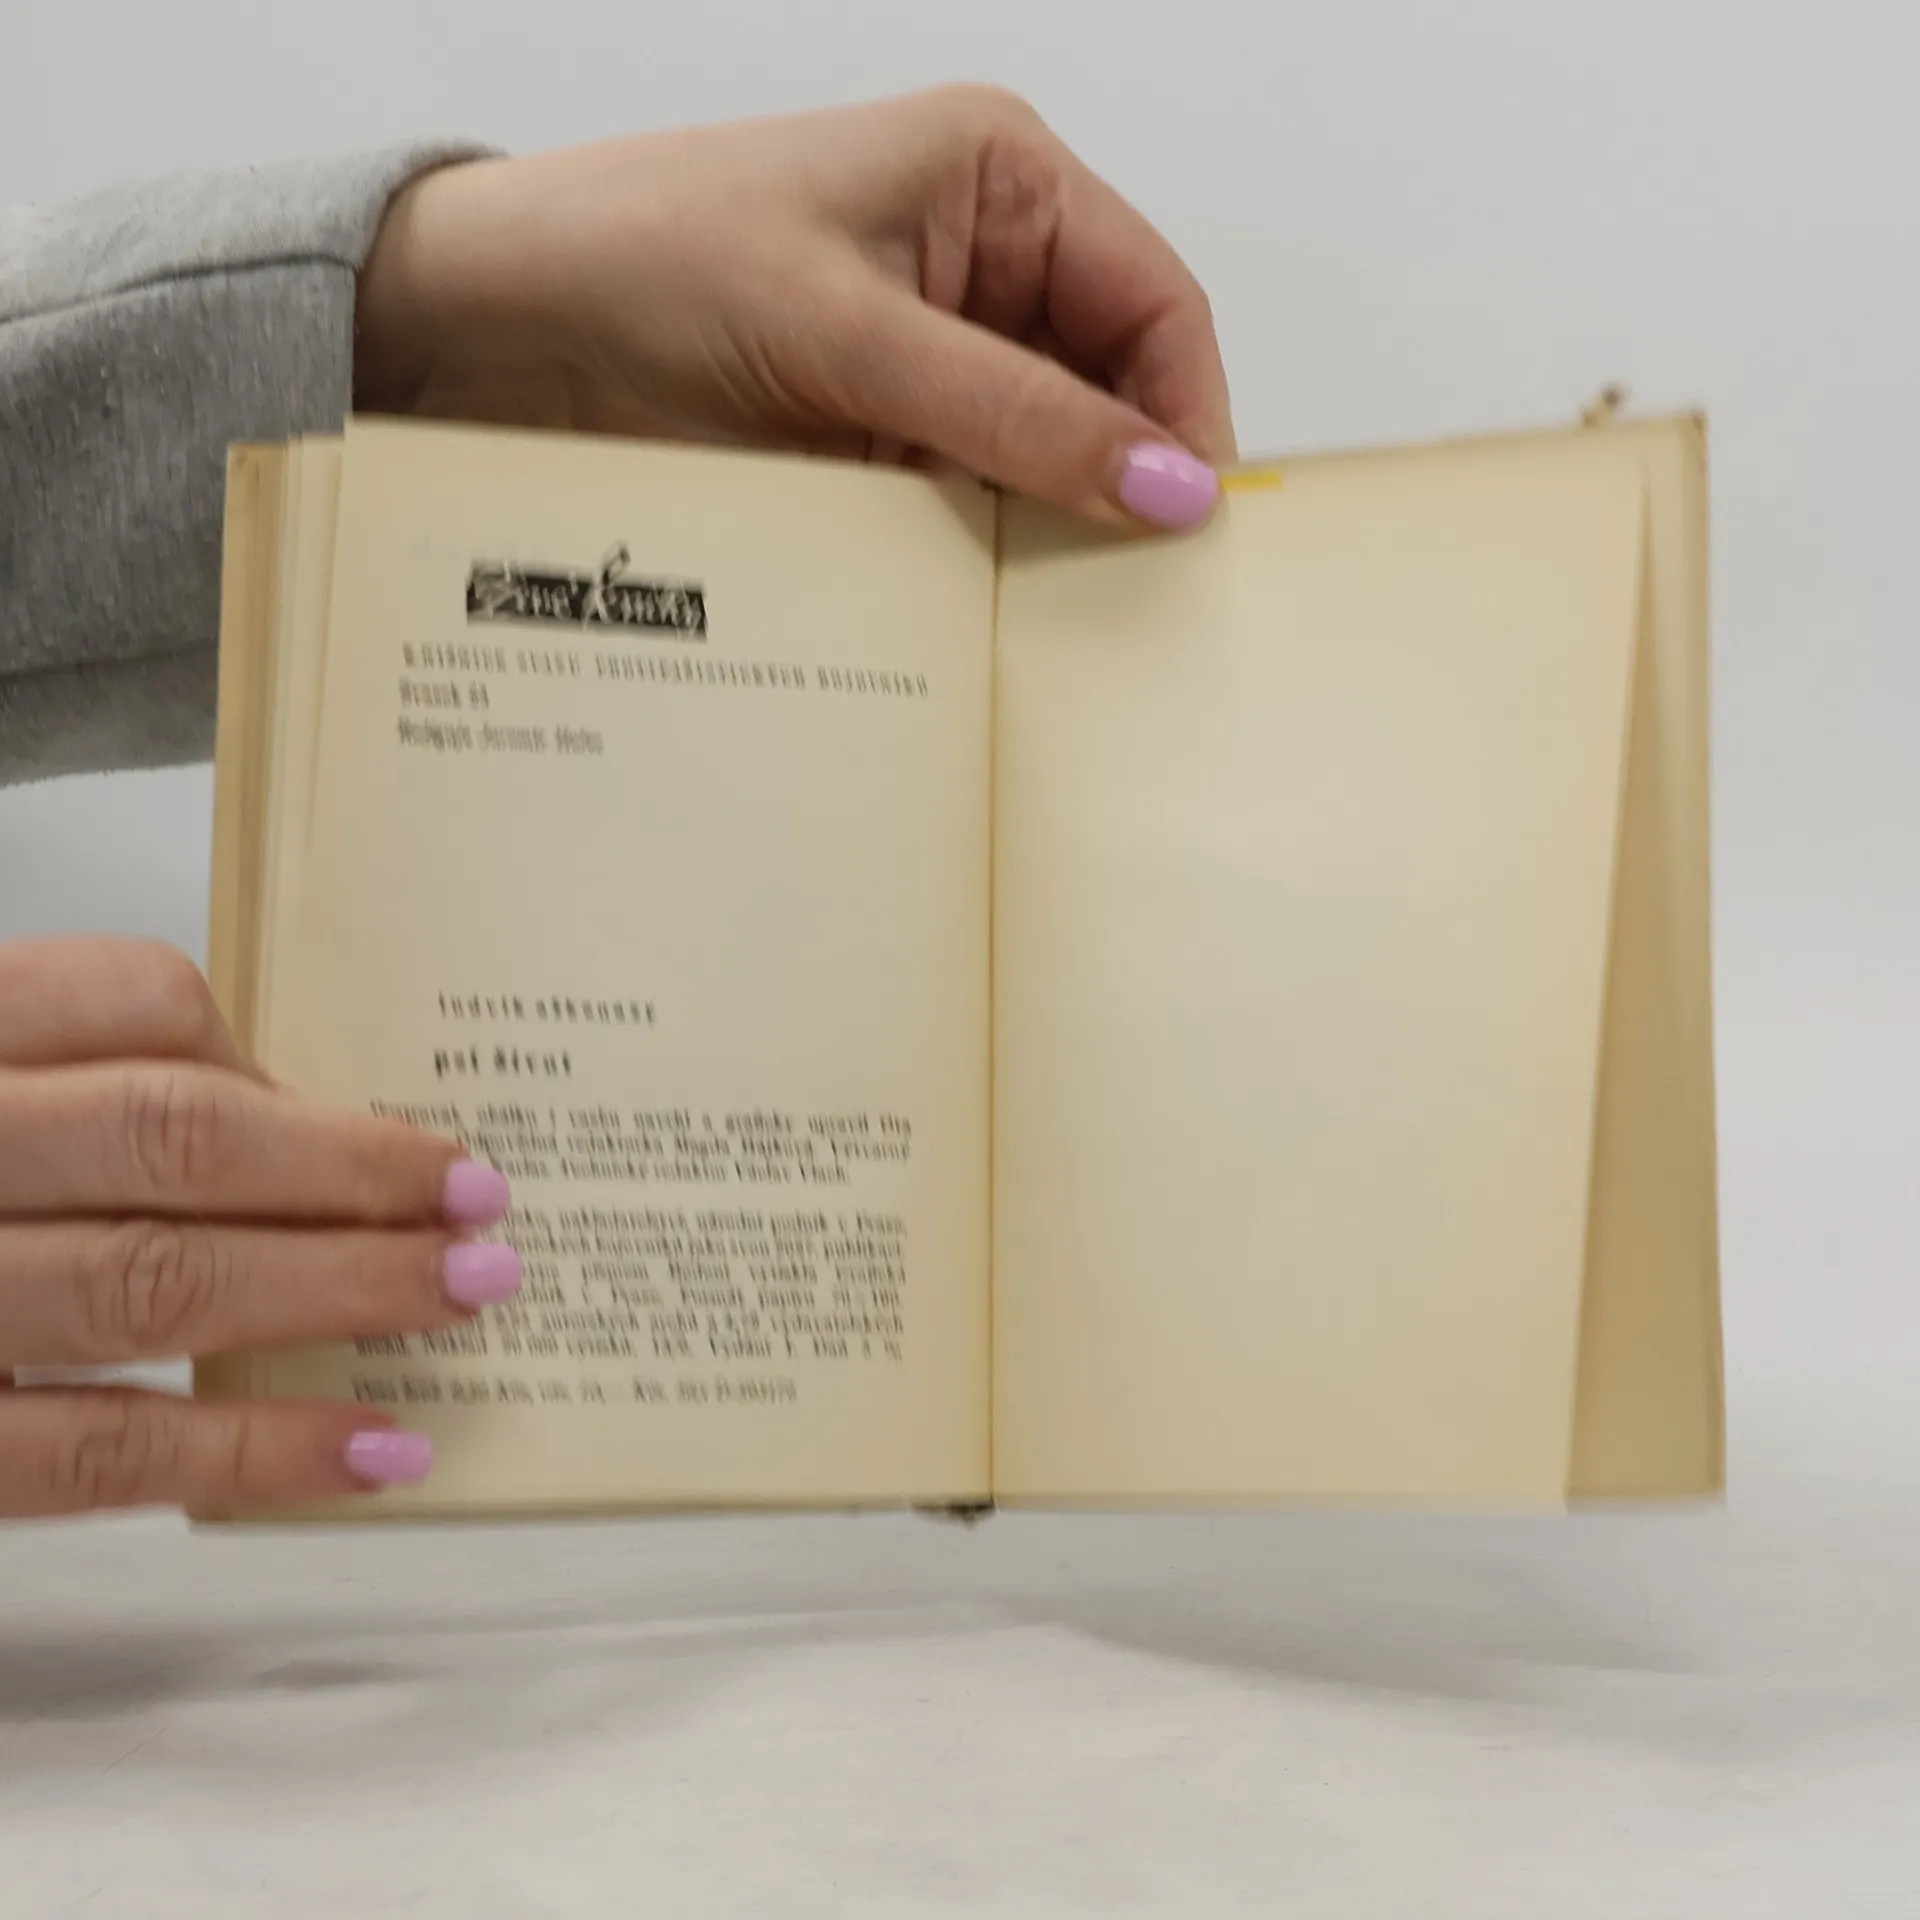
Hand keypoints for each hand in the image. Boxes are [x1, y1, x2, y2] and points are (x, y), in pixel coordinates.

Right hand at [0, 939, 518, 1518]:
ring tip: (467, 1295)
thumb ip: (72, 1084)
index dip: (276, 1059)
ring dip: (339, 1291)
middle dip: (354, 1172)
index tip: (391, 1118)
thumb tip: (284, 1120)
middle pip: (175, 1140)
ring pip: (156, 1282)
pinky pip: (99, 1454)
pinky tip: (372, 1451)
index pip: (130, 1000)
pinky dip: (251, 1452)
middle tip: (483, 1205)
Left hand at [355, 86, 1234, 530]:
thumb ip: (1018, 416)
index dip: (1184, 414)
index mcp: (999, 178)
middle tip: (1136, 591)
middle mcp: (982, 259)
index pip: (1154, 302)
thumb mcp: (853, 333)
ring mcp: (932, 353)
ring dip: (1053, 524)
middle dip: (1124, 479)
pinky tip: (989, 599)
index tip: (1188, 528)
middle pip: (1112, 385)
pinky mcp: (884, 429)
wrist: (500, 326)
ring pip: (1047, 453)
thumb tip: (1168, 486)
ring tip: (1063, 608)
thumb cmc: (649, 257)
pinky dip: (988, 549)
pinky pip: (974, 498)